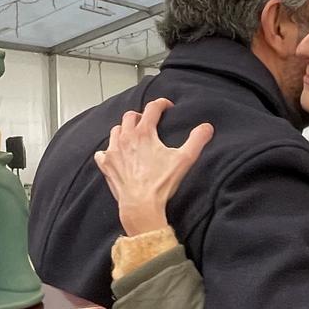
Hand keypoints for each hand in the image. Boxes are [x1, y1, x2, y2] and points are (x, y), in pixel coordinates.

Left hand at [94, 98, 213, 237]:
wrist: (141, 205)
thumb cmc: (161, 183)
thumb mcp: (184, 160)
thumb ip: (196, 140)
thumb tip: (206, 127)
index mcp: (144, 133)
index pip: (152, 108)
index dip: (161, 104)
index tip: (167, 107)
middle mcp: (126, 138)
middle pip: (130, 116)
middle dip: (141, 116)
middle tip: (149, 122)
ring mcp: (113, 151)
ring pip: (116, 130)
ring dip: (124, 130)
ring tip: (133, 136)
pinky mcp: (106, 165)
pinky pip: (102, 152)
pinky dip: (109, 150)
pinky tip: (116, 155)